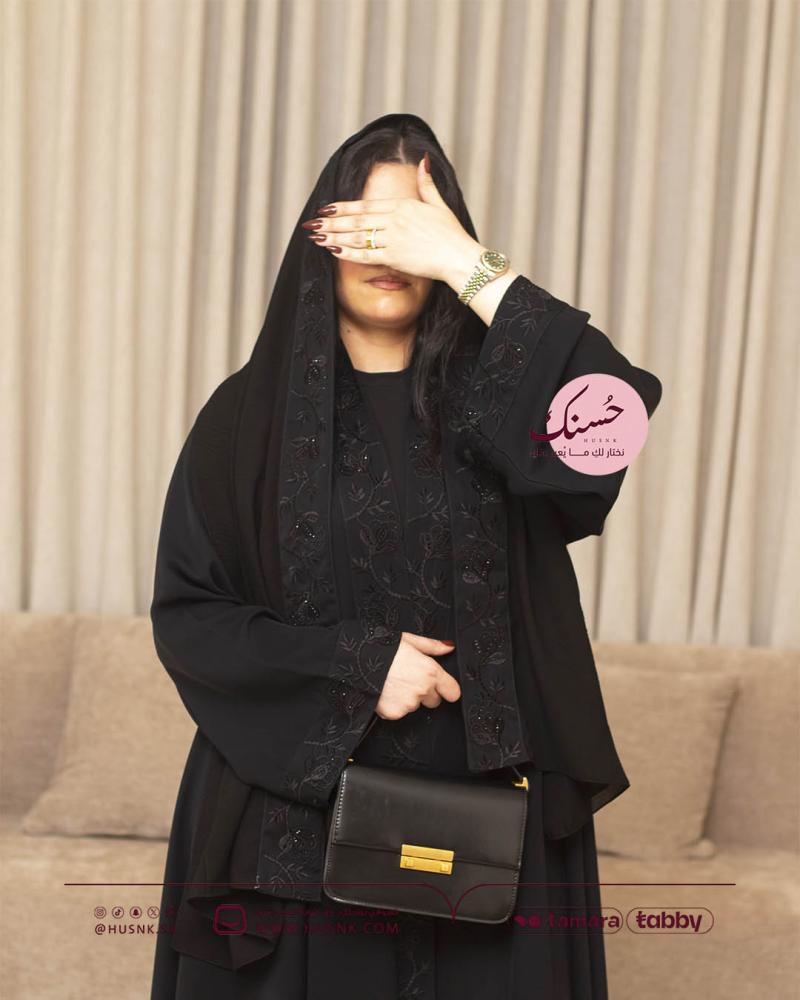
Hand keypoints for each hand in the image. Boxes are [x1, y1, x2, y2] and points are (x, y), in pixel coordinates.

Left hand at [301, 156, 481, 283]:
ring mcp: (394, 238)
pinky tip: (333, 250)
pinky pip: (366, 255)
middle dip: (331, 222)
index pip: (365, 206)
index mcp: (403, 206)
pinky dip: (348, 252)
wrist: (459, 256)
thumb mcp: (439, 204)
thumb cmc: (452, 234)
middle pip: (356, 220)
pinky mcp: (395, 257)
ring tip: (316, 237)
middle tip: (311, 224)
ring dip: (333, 236)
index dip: (343, 207)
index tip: (326, 209)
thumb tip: (423, 161)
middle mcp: (395, 220)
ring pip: (357, 236)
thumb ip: (427, 184)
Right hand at [375, 631, 460, 720]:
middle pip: (434, 701)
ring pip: (415, 706)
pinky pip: (398, 712)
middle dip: (425, 693)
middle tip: (408, 679)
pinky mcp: (394, 713)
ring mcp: (408, 703)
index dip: (447, 689)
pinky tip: (385, 692)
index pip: (453, 692)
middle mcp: (422, 689)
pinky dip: (393, 705)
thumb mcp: (408, 640)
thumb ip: (432, 646)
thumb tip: (448, 647)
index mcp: (430, 671)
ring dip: (407, 698)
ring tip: (393, 683)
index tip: (442, 687)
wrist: (355, 660)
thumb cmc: (381, 647)